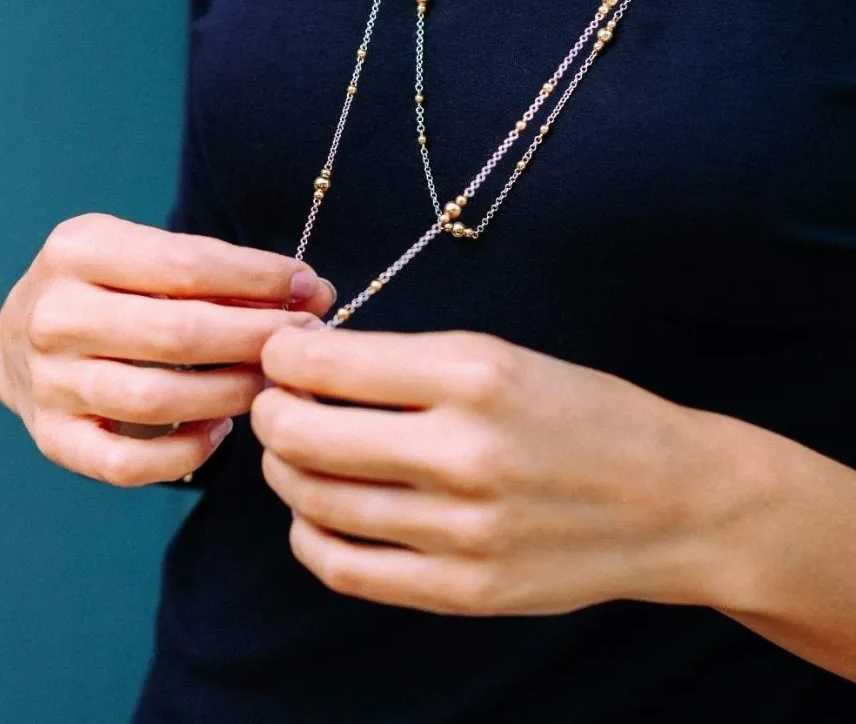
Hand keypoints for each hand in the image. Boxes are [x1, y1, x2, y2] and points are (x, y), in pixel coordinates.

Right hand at [0, 213, 332, 485]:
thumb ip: (225, 272)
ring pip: (158, 399)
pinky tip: (220, 428)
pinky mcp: (53, 437)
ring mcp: (47, 381)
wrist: (22, 334)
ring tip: (269, 381)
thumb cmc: (111, 286)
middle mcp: (53, 315)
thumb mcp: (149, 255)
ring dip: (232, 393)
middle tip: (305, 340)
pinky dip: (186, 452)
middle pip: (178, 334)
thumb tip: (315, 291)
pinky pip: (128, 465)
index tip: (309, 286)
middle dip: (257, 337)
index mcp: (78, 250)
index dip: (259, 279)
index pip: (187, 266)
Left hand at [253, 326, 746, 615]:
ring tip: (298, 450)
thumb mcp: (503, 357)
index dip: (282, 354)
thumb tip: (310, 364)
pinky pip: (343, 566)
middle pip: (302, 434)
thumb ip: (405, 363)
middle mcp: (464, 452)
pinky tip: (320, 508)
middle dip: (269, 409)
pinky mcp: (463, 589)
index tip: (282, 353)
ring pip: (312, 499)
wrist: (673, 500)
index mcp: (475, 374)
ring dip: (283, 467)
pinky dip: (309, 532)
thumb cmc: (584, 414)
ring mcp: (462, 530)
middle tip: (277, 400)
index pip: (327, 364)